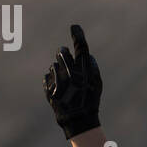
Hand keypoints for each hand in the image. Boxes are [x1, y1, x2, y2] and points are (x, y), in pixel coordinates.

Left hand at [44, 24, 102, 139]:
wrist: (77, 118)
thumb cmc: (90, 100)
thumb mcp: (97, 83)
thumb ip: (92, 67)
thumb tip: (87, 55)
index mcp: (84, 69)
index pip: (81, 47)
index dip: (78, 35)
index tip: (74, 27)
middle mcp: (70, 72)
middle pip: (63, 52)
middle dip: (64, 54)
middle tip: (66, 58)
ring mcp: (58, 79)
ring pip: (54, 65)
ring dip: (59, 69)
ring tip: (66, 83)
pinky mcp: (48, 86)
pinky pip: (48, 76)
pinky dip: (53, 80)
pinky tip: (60, 90)